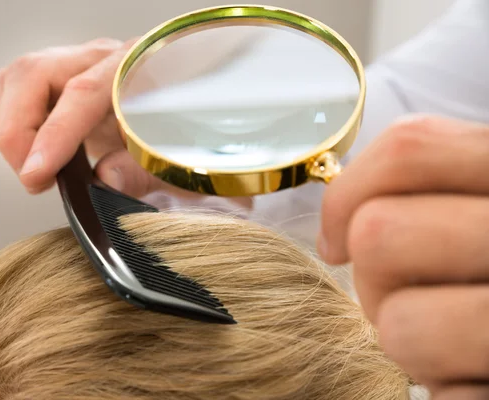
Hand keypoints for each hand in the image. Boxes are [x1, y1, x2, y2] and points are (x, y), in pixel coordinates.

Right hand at [0, 38, 251, 209]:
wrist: (185, 126)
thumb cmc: (182, 139)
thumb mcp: (174, 162)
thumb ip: (144, 170)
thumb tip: (105, 180)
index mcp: (136, 70)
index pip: (82, 92)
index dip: (54, 134)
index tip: (36, 173)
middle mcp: (101, 59)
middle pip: (35, 73)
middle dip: (18, 132)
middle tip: (33, 177)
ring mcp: (75, 66)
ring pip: (16, 79)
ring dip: (8, 128)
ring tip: (32, 168)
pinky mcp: (58, 80)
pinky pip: (13, 90)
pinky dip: (7, 124)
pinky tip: (30, 151)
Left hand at [318, 115, 488, 398]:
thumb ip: (439, 190)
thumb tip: (344, 222)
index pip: (409, 150)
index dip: (347, 197)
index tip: (337, 241)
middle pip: (381, 234)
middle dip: (375, 279)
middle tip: (412, 297)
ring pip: (400, 324)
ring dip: (410, 341)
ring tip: (451, 342)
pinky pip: (448, 396)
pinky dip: (448, 391)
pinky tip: (479, 375)